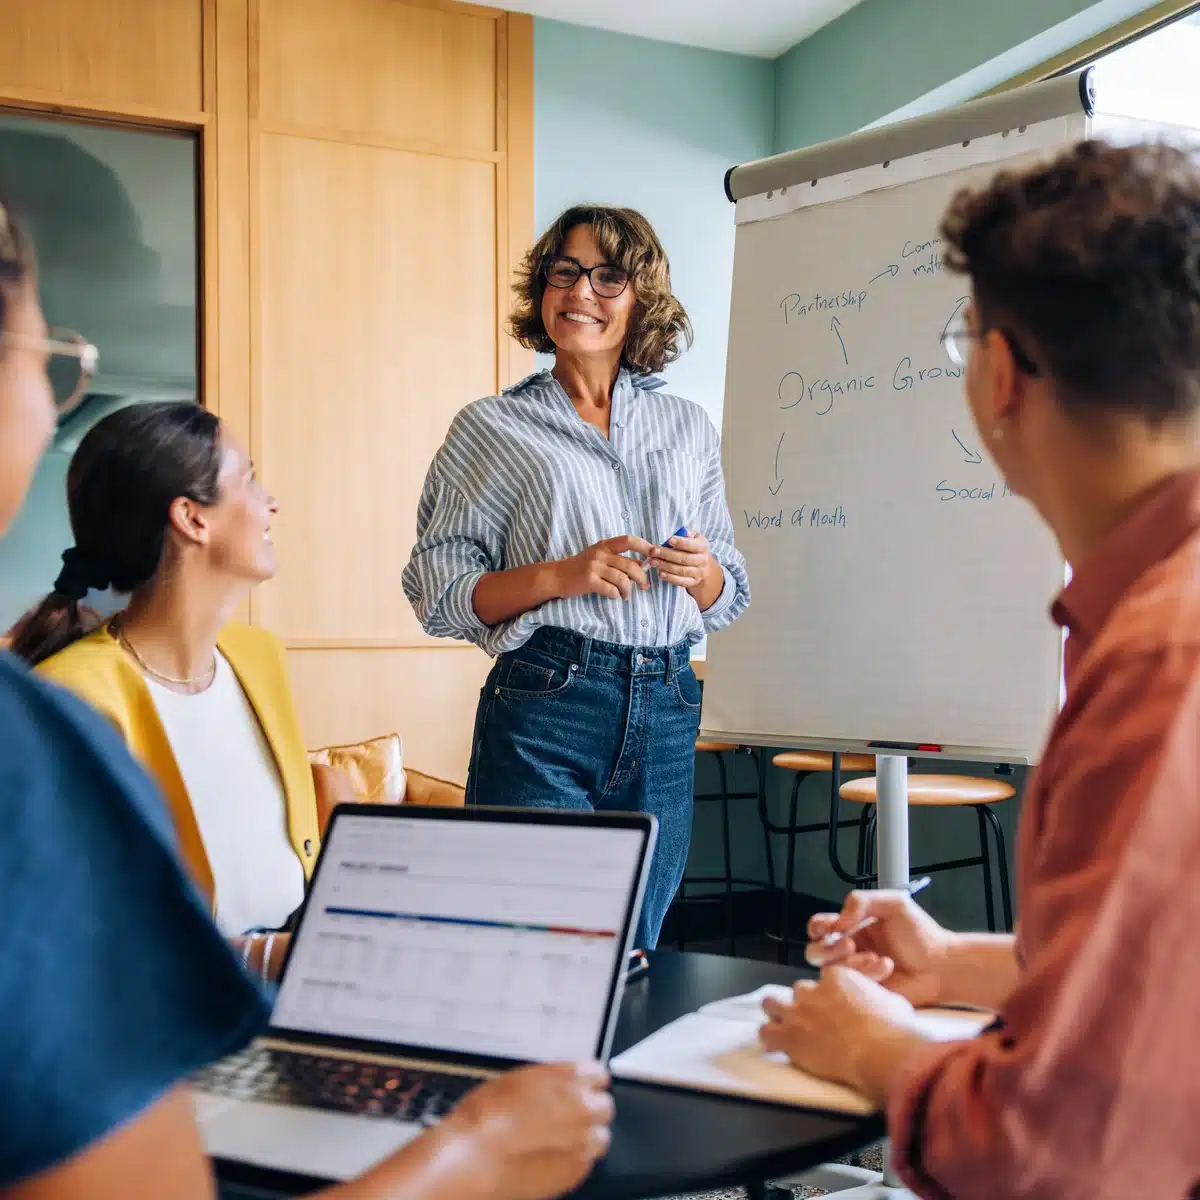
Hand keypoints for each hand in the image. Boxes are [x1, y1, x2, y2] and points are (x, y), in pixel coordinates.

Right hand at [443, 1062, 613, 1199]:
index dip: (589, 1083)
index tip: (583, 1089)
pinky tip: (553, 1158)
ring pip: (601, 1137)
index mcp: (568, 1078)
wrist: (473, 1158)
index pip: (599, 1074)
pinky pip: (587, 1163)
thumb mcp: (517, 1081)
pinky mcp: (575, 1172)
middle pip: (605, 1106)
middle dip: (590, 1111)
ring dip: (586, 1137)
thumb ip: (548, 1083)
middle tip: (569, 1117)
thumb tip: (556, 1088)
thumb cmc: (484, 1118)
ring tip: (561, 1141)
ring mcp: (582, 1141)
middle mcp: (581, 1107)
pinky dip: (575, 1160)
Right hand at [554, 536, 651, 600]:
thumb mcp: (600, 558)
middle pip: (630, 564)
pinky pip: (611, 590)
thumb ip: (619, 559)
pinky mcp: (589, 581)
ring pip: (623, 579)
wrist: (557, 576)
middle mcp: (600, 554)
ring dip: (629, 590)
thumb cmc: (581, 567)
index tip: (654, 554)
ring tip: (626, 595)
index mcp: (604, 545)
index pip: (628, 540)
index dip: (644, 546)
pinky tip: (613, 596)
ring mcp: (594, 567)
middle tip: (645, 585)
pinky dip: (616, 595)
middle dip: (642, 577)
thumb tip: (643, 565)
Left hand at [647, 530, 718, 590]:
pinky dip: (670, 578)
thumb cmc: (694, 548)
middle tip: (653, 551)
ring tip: (653, 561)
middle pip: (684, 559)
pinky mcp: (693, 582)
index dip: (682, 543)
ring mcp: (698, 573)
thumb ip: (687, 533)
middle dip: (667, 555)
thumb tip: (683, 532)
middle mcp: (702, 560)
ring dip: (665, 566)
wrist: (705, 567)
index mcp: (703, 546)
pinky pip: (681, 582)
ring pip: (681, 571)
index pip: (693, 545)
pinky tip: (660, 573)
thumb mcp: (694, 537)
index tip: (670, 540)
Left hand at [760, 968, 920, 1098]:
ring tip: (783, 1025)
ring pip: (772, 1003)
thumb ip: (880, 998)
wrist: (881, 1052)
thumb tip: (886, 1004)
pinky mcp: (789, 1037)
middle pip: (799, 990)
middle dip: (805, 1004)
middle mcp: (813, 990)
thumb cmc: (894, 1030)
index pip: (824, 978)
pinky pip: (766, 1033)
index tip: (833, 1006)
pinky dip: (770, 1039)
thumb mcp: (894, 1003)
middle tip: (814, 1020)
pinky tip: (776, 1045)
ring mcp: (798, 1013)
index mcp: (838, 978)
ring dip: (777, 1013)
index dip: (828, 993)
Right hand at [805, 890, 953, 1006]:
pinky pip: (849, 987)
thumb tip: (838, 922)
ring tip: (876, 958)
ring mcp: (855, 974)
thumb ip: (862, 901)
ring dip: (849, 962)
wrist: (943, 965)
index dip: (818, 927)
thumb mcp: (894, 904)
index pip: (819, 926)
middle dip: (828, 948)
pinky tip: (886, 967)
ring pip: (830, 971)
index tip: (831, 927)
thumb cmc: (921, 933)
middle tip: (850, 944)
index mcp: (852, 927)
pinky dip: (867, 974)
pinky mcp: (863, 993)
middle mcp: (849, 951)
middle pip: (815, 952)